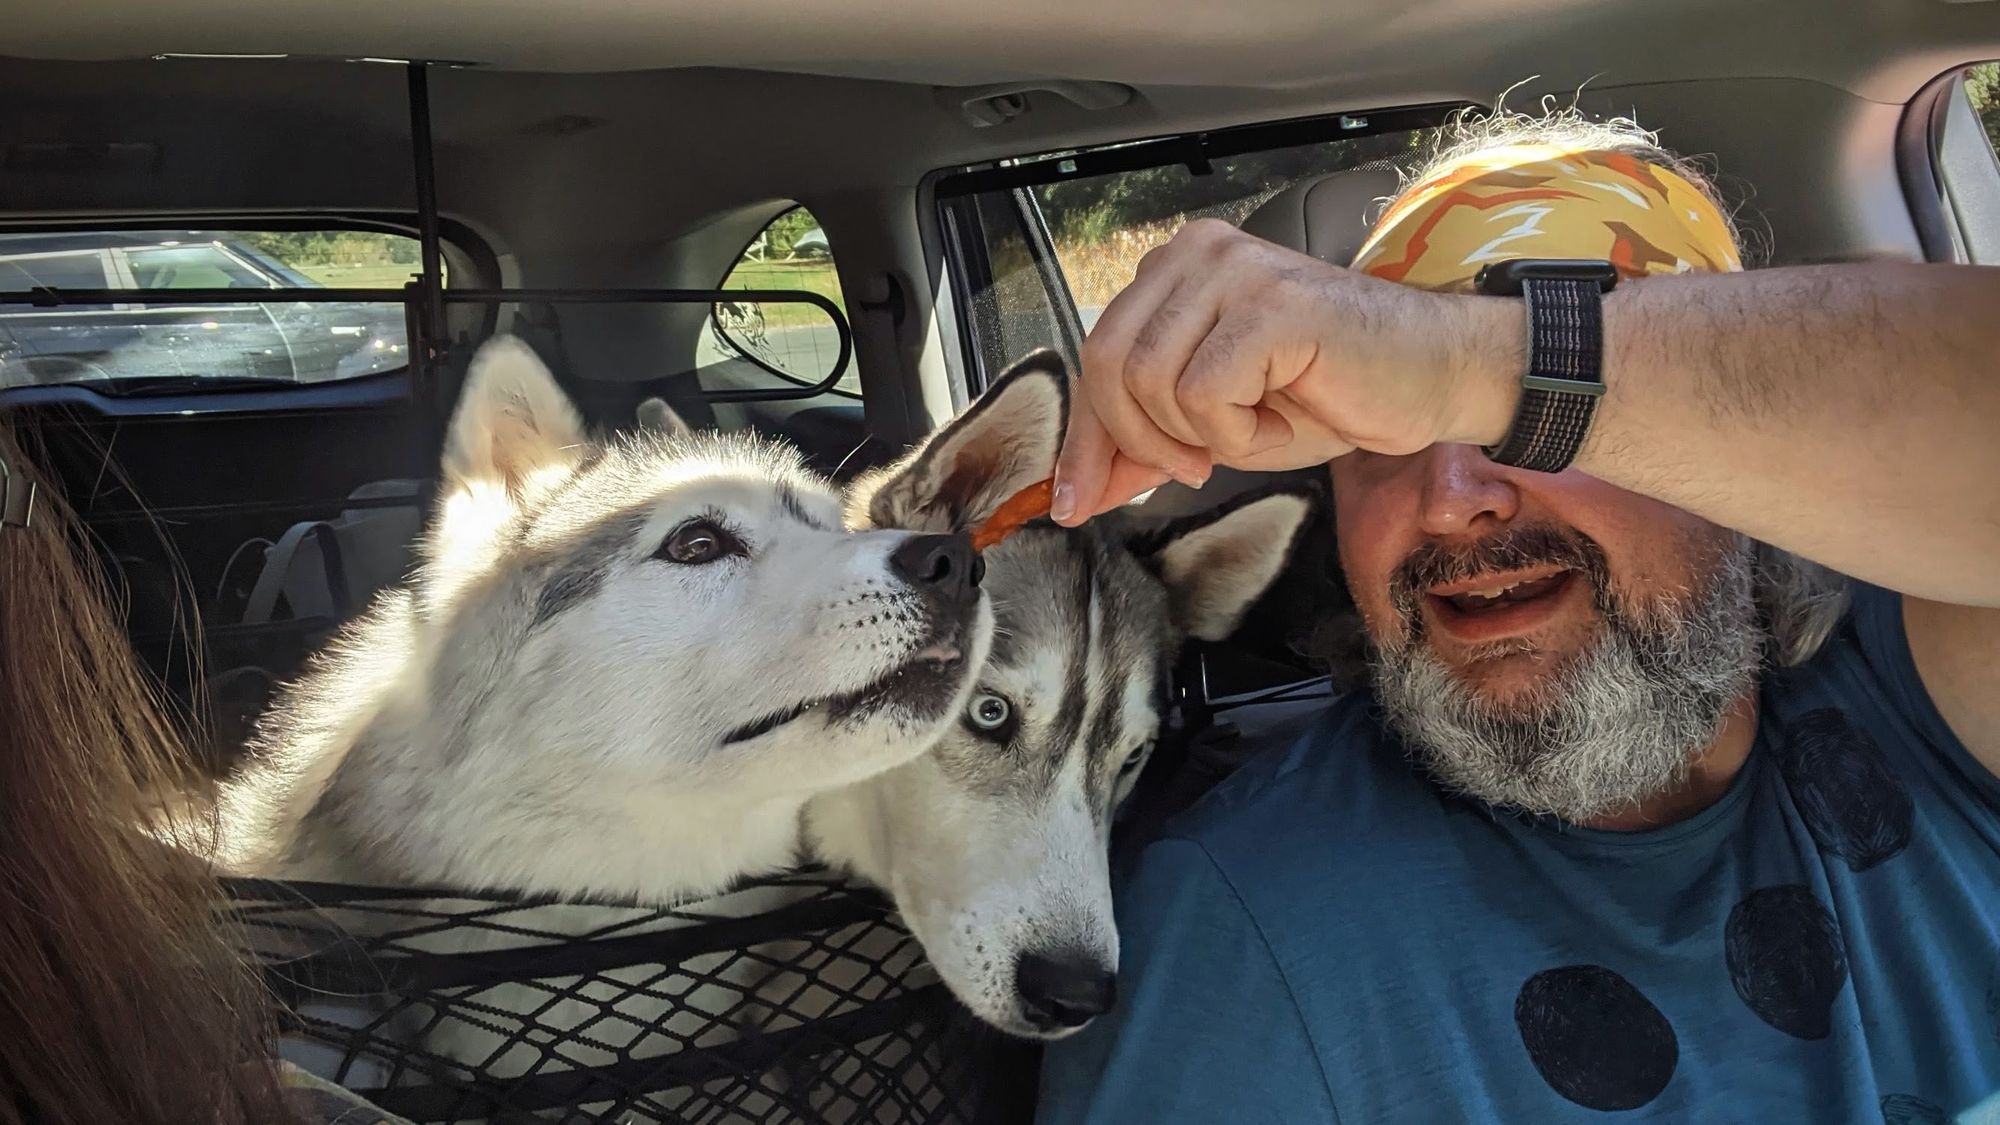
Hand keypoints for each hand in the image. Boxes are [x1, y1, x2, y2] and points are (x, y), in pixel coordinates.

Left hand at [1050, 219, 1518, 523]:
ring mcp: (1233, 270)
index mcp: (1176, 268)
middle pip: (1106, 364)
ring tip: (1257, 426)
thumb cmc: (1334, 392)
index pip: (1096, 354)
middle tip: (1192, 470)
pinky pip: (1206, 392)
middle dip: (1134, 442)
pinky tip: (1279, 416)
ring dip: (1200, 435)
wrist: (1433, 377)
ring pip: (1151, 381)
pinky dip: (1237, 431)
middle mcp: (1196, 253)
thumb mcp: (1219, 427)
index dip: (1083, 439)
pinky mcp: (1269, 304)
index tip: (1073, 500)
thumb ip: (1146, 444)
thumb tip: (1079, 489)